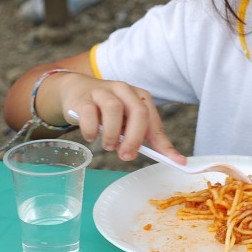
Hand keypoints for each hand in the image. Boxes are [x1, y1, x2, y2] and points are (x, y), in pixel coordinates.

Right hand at [49, 72, 184, 163]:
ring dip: (112, 134)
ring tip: (108, 145)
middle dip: (135, 138)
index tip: (176, 161)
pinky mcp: (83, 98)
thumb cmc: (105, 109)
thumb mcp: (124, 119)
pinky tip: (90, 136)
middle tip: (126, 155)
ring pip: (113, 109)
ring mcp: (102, 91)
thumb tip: (154, 154)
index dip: (163, 143)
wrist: (76, 90)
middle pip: (138, 111)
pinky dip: (91, 130)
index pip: (154, 120)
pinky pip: (89, 114)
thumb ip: (137, 134)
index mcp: (138, 96)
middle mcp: (124, 90)